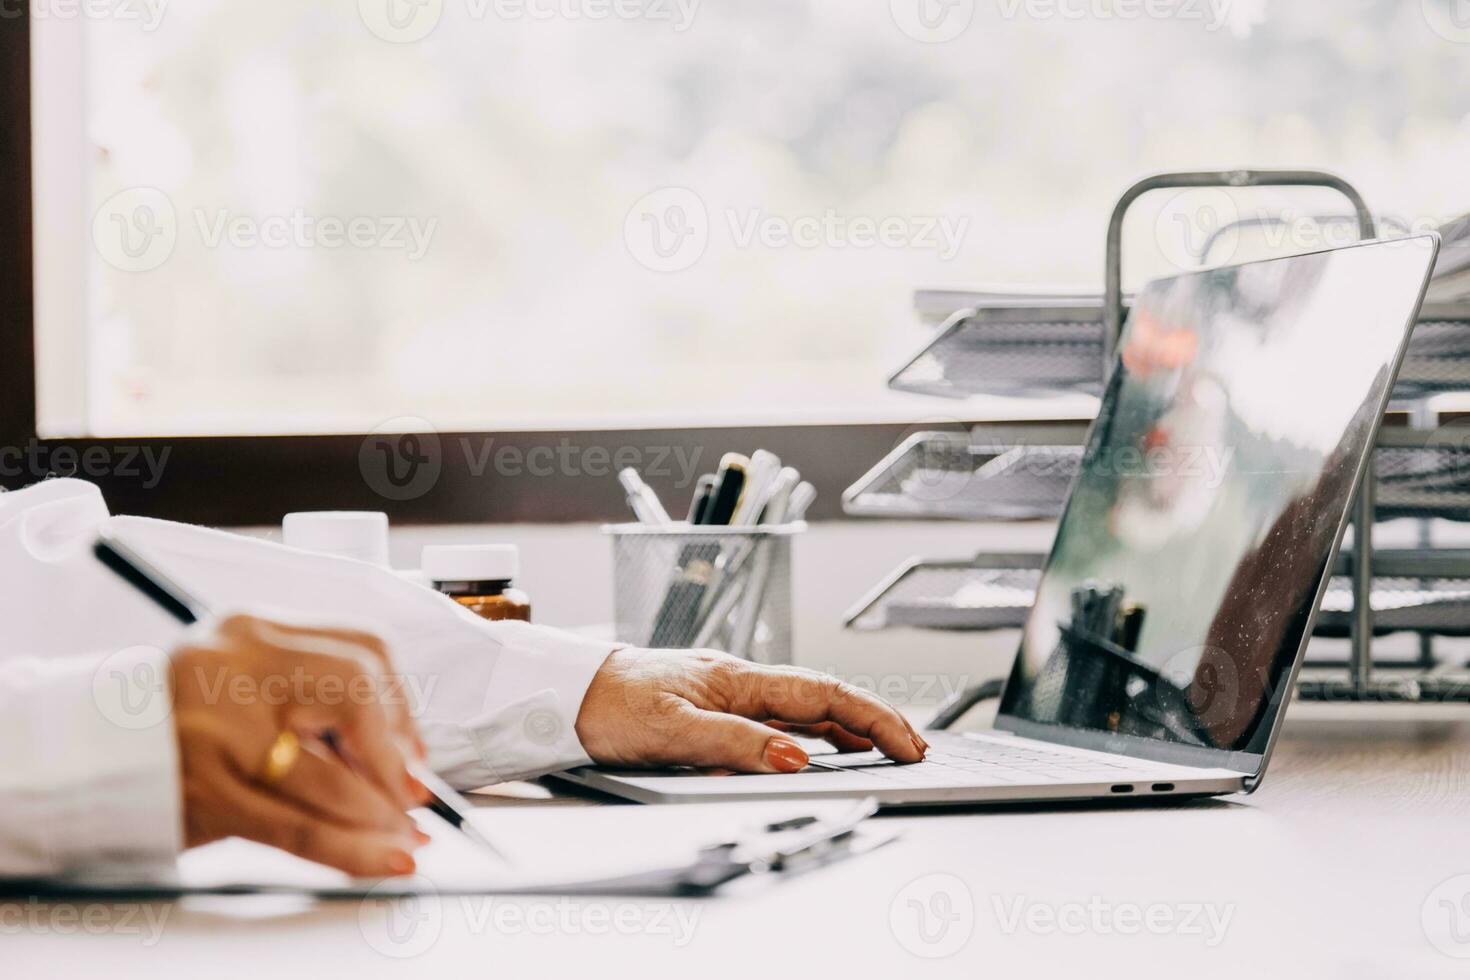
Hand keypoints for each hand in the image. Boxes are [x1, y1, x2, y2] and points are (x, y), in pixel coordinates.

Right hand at [170, 614, 431, 876]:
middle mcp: (235, 667)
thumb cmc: (184, 721)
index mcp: (255, 629)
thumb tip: (404, 759)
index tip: (413, 750)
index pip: (362, 647)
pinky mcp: (205, 792)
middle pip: (356, 693)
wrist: (84, 752)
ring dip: (381, 816)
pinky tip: (383, 858)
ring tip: (403, 836)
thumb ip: (316, 704)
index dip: (401, 706)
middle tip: (414, 794)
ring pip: (330, 776)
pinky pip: (297, 828)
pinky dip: (352, 850)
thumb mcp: (247, 684)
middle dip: (396, 754)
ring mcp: (217, 730)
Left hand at [574, 648, 928, 773]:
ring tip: (884, 749)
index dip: (873, 718)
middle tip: (914, 748)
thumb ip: (739, 744)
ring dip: (849, 726)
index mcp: (738, 679)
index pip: (825, 695)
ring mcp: (729, 691)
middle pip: (826, 696)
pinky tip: (821, 748)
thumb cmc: (610, 703)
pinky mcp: (714, 705)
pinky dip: (812, 732)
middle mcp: (740, 680)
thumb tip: (799, 760)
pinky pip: (778, 717)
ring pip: (805, 707)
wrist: (567, 691)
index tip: (909, 743)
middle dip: (875, 719)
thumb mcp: (674, 732)